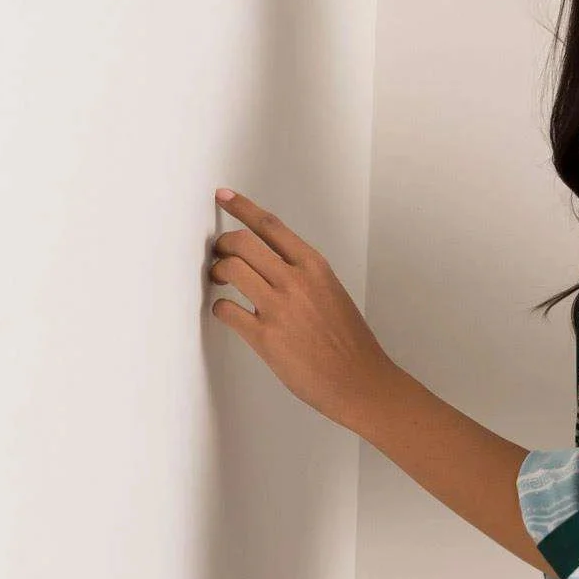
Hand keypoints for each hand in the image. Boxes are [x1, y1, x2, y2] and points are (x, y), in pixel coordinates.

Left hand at [207, 188, 393, 428]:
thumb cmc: (350, 344)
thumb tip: (272, 267)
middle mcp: (295, 281)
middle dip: (222, 244)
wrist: (360, 381)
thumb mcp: (333, 294)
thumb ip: (304, 276)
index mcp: (314, 267)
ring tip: (220, 280)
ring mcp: (278, 308)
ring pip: (229, 268)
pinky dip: (220, 308)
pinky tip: (229, 313)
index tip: (224, 196)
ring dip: (217, 271)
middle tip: (219, 254)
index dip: (241, 207)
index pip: (270, 225)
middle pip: (241, 241)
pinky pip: (225, 310)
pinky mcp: (264, 336)